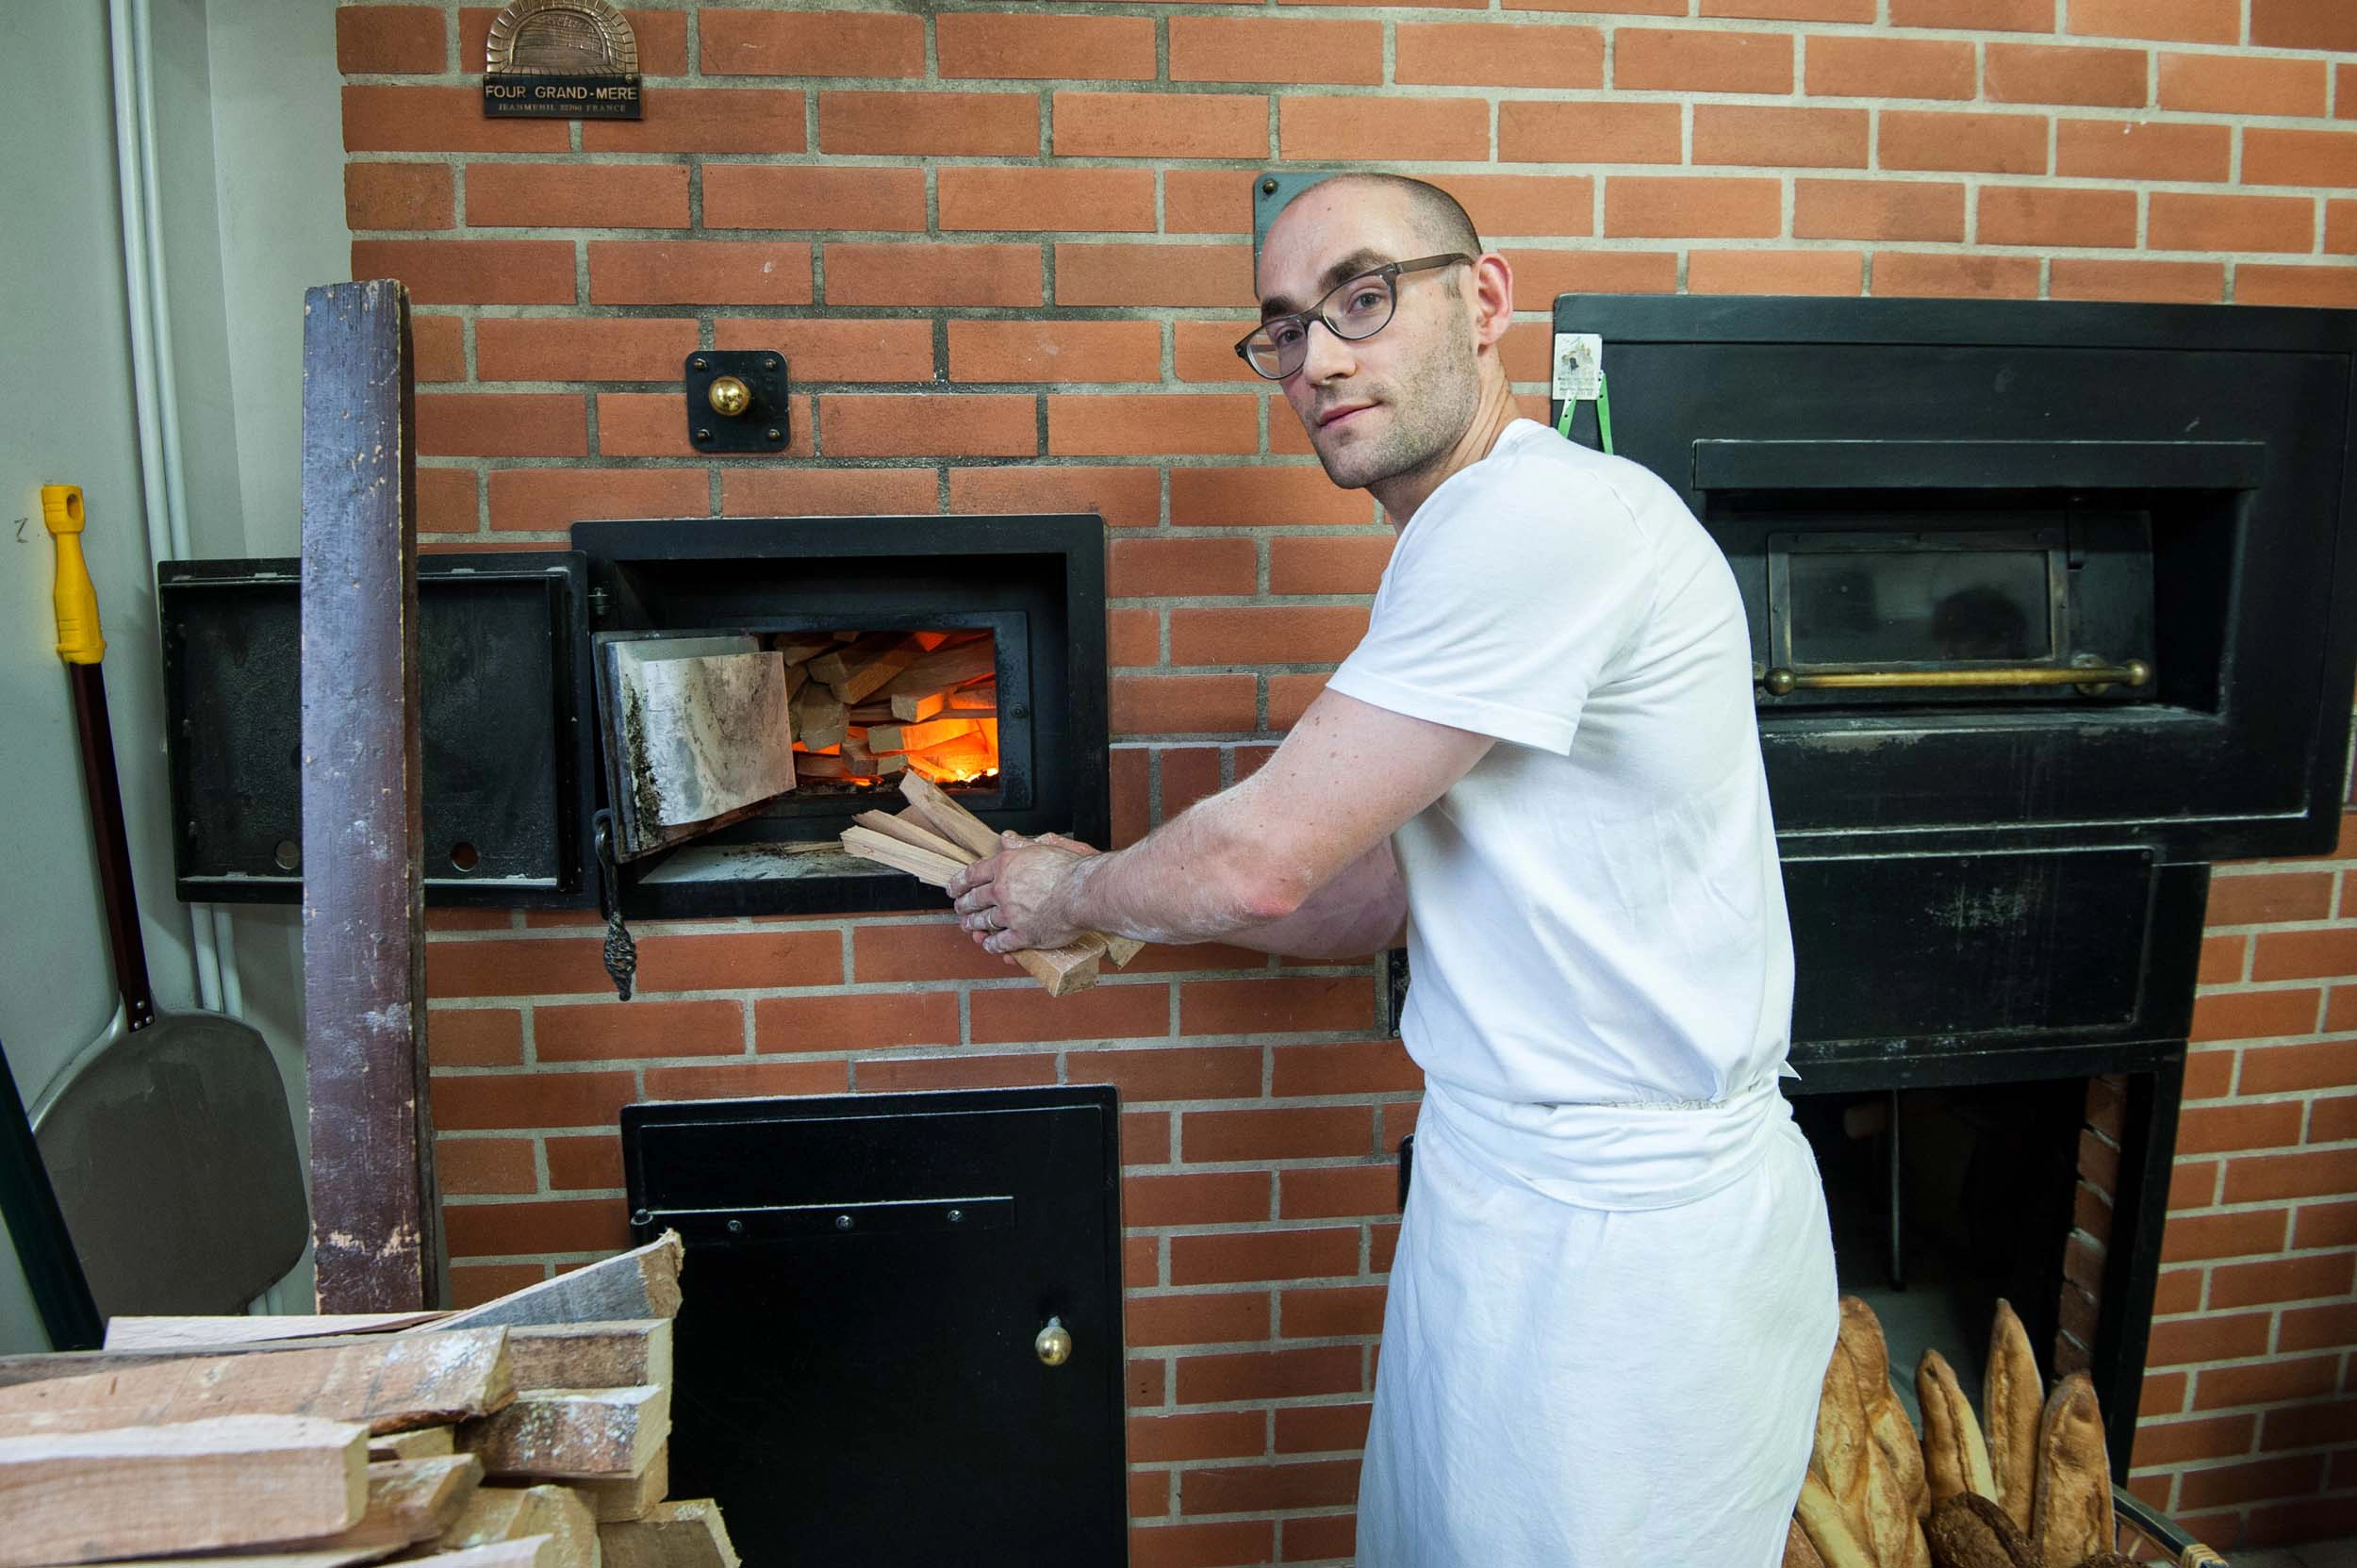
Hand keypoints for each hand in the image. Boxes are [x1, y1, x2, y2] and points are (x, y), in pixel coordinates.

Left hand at [946, 833, 1096, 953]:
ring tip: (968, 927)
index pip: (972, 874)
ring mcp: (1010, 915)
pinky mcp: (1022, 935)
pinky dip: (993, 945)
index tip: (953, 887)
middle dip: (963, 905)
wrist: (1083, 893)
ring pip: (983, 922)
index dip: (959, 882)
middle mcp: (1002, 890)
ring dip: (973, 925)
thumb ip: (1019, 846)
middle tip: (959, 907)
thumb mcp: (1041, 848)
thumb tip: (1006, 838)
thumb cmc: (1068, 870)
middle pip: (974, 899)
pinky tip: (989, 945)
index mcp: (1004, 866)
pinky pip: (1001, 943)